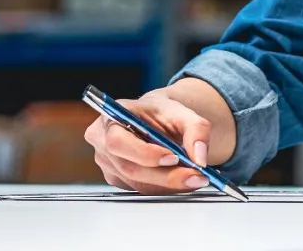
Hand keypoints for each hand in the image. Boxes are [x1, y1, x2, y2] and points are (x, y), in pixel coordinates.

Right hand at [84, 92, 213, 194]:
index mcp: (112, 116)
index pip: (118, 141)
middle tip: (196, 175)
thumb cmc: (162, 114)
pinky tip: (179, 178)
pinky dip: (164, 187)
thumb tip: (199, 157)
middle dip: (166, 175)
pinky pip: (141, 189)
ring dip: (169, 184)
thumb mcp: (183, 112)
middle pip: (130, 168)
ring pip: (138, 183)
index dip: (144, 153)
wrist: (157, 122)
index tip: (173, 157)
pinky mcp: (117, 178)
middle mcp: (103, 140)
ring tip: (194, 177)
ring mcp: (108, 162)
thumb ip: (196, 130)